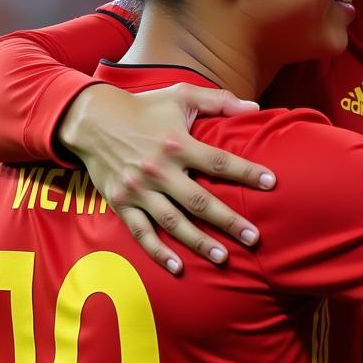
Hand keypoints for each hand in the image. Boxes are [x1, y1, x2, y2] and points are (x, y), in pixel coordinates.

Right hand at [60, 83, 275, 273]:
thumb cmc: (143, 107)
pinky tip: (177, 267)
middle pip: (200, 201)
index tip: (272, 183)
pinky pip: (141, 232)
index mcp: (177, 144)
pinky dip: (158, 251)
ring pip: (173, 222)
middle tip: (254, 238)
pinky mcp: (121, 203)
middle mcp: (159, 169)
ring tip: (223, 257)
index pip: (219, 161)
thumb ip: (219, 101)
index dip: (246, 173)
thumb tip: (256, 108)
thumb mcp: (181, 95)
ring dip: (199, 241)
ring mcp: (139, 189)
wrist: (90, 119)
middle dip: (228, 221)